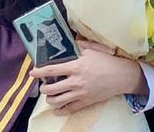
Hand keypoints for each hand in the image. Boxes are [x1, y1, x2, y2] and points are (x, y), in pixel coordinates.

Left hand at [29, 42, 146, 114]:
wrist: (121, 76)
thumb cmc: (106, 61)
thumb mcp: (92, 49)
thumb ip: (78, 46)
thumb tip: (68, 43)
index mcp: (76, 66)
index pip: (52, 70)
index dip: (40, 72)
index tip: (33, 73)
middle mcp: (75, 81)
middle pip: (52, 88)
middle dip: (43, 88)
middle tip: (42, 86)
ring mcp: (80, 93)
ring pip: (58, 101)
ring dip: (50, 99)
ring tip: (49, 96)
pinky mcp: (85, 102)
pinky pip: (69, 109)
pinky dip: (60, 111)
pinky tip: (56, 110)